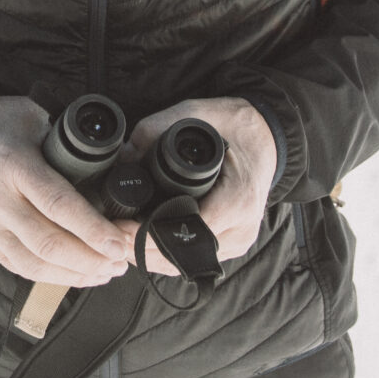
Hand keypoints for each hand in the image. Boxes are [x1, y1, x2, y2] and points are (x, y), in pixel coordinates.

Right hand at [0, 96, 134, 288]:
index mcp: (14, 165)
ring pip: (35, 263)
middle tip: (122, 259)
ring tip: (108, 271)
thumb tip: (107, 156)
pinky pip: (20, 267)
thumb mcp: (28, 114)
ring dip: (76, 273)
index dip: (91, 228)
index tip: (118, 242)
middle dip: (91, 258)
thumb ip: (63, 137)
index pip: (57, 203)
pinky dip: (53, 276)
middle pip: (49, 242)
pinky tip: (78, 275)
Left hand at [120, 97, 277, 277]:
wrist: (268, 139)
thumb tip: (123, 155)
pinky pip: (195, 259)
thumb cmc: (236, 126)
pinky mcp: (232, 244)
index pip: (186, 232)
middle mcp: (240, 228)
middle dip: (142, 249)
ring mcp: (238, 240)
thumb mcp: (197, 113)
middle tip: (110, 233)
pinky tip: (141, 244)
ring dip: (151, 257)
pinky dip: (166, 256)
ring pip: (187, 264)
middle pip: (183, 255)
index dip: (148, 234)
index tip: (120, 224)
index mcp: (236, 200)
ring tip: (118, 240)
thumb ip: (156, 128)